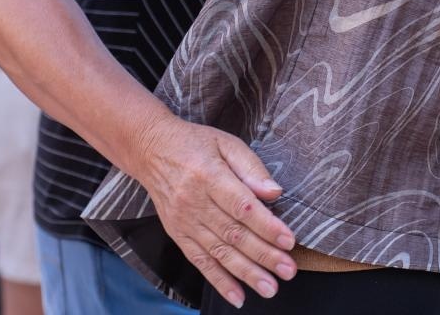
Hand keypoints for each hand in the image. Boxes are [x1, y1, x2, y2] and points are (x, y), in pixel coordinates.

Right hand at [135, 115, 294, 308]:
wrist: (151, 150)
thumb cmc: (195, 144)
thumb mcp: (226, 143)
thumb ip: (251, 168)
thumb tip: (274, 192)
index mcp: (209, 176)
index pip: (241, 206)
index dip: (266, 225)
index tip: (288, 241)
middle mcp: (195, 202)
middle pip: (233, 234)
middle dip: (264, 255)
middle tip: (288, 270)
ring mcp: (184, 222)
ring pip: (219, 252)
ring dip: (246, 273)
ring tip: (270, 288)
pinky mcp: (178, 235)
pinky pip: (200, 262)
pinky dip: (219, 281)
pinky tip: (238, 296)